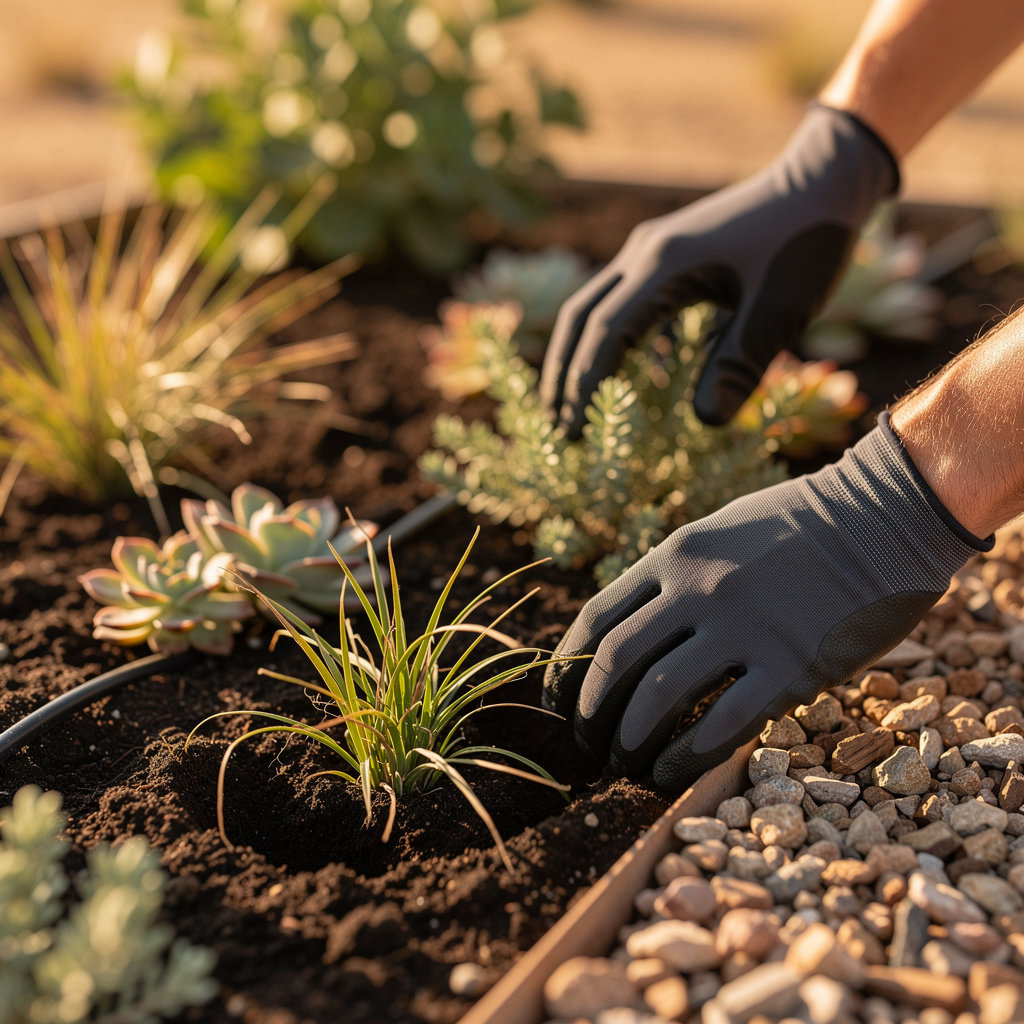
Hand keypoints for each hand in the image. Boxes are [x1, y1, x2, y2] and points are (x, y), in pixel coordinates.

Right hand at [541, 104, 897, 434]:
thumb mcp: (780, 311)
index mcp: (665, 264)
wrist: (825, 180)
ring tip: (574, 406)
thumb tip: (705, 424)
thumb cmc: (808, 243)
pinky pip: (623, 301)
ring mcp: (652, 249)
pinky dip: (610, 340)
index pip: (605, 332)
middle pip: (580, 316)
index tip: (573, 429)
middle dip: (564, 373)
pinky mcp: (667, 255)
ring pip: (595, 306)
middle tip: (558, 427)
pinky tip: (621, 375)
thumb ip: (739, 364)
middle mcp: (645, 252)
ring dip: (580, 356)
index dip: (584, 384)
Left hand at [543, 415, 988, 791]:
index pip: (596, 618)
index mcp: (674, 555)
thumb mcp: (716, 531)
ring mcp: (744, 626)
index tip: (559, 701)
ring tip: (624, 765)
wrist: (883, 516)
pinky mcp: (792, 665)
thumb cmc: (798, 525)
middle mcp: (698, 588)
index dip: (567, 668)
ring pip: (659, 697)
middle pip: (616, 662)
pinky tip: (669, 776)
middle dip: (591, 714)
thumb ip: (672, 576)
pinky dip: (684, 759)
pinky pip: (723, 725)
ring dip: (630, 741)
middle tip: (587, 746)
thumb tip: (629, 630)